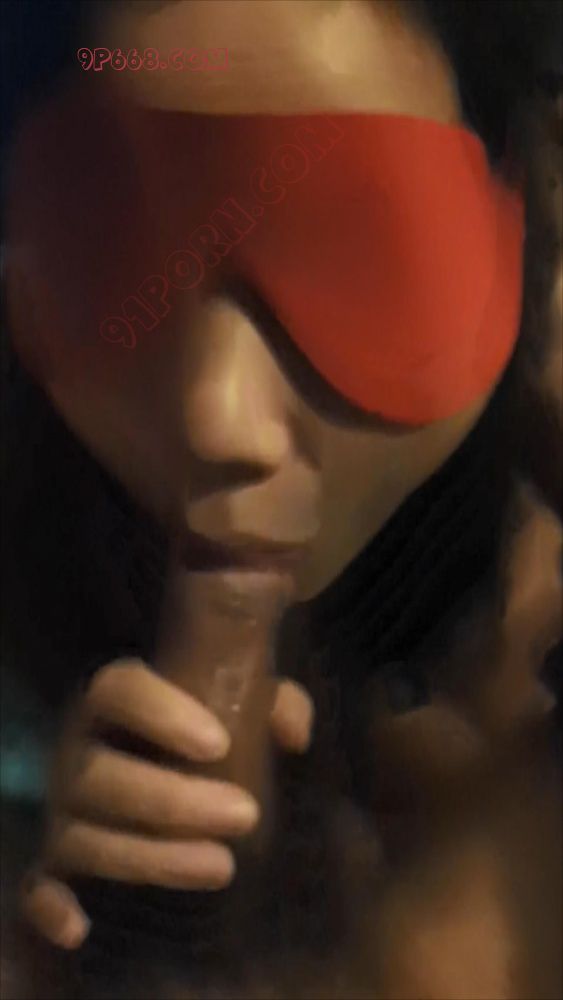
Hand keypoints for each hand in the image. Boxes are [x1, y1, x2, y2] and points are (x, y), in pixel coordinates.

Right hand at [20, 658, 312, 949]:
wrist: (159, 771)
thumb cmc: (204, 736)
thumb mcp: (242, 708)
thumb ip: (275, 704)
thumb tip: (293, 735)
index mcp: (114, 702)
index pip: (120, 690)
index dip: (161, 714)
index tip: (218, 743)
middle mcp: (78, 750)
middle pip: (103, 773)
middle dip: (173, 800)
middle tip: (245, 814)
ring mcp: (62, 808)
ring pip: (84, 835)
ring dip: (151, 857)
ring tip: (222, 866)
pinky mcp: (54, 861)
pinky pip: (36, 884)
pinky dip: (49, 905)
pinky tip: (80, 925)